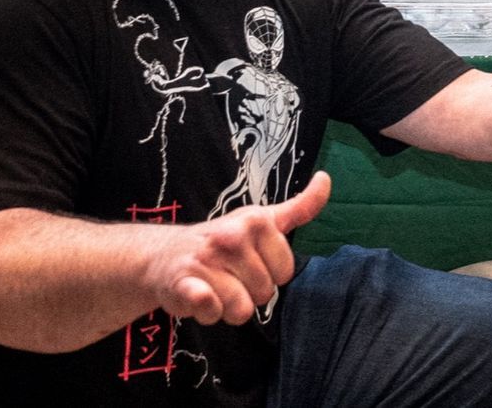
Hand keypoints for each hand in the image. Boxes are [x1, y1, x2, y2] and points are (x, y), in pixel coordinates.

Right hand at [152, 171, 330, 325]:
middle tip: (229, 277)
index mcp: (256, 221)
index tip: (252, 263)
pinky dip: (207, 311)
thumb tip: (326, 179)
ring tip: (215, 287)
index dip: (270, 275)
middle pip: (264, 293)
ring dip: (228, 307)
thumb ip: (299, 207)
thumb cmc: (221, 241)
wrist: (165, 255)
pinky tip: (200, 297)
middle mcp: (231, 237)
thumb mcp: (261, 220)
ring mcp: (206, 259)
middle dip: (248, 293)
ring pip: (240, 310)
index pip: (285, 273)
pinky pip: (210, 308)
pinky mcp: (183, 282)